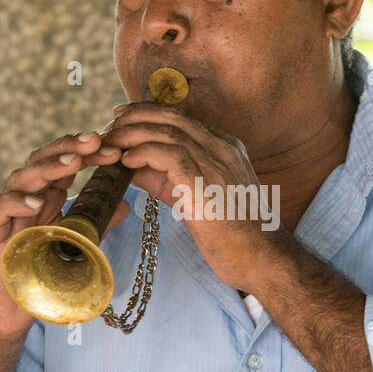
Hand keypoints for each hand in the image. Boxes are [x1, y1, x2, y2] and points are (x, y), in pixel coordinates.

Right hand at [0, 131, 130, 340]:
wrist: (12, 311)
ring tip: (73, 162)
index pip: (65, 163)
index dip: (86, 151)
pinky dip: (13, 202)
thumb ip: (96, 224)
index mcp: (47, 197)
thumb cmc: (41, 275)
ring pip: (21, 178)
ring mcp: (8, 216)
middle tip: (96, 141)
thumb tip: (125, 204)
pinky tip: (36, 201)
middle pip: (43, 161)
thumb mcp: (76, 245)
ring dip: (48, 167)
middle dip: (70, 148)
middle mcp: (26, 200)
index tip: (114, 148)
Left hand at [83, 102, 277, 287]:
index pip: (181, 117)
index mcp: (224, 147)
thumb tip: (132, 165)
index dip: (147, 113)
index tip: (122, 117)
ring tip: (110, 144)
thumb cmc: (232, 235)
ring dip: (133, 134)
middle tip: (109, 126)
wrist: (263, 258)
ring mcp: (217, 164)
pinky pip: (170, 156)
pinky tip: (126, 162)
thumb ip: (167, 178)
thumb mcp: (195, 197)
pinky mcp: (207, 184)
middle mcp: (222, 148)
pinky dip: (144, 154)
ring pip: (168, 131)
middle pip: (172, 116)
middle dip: (135, 116)